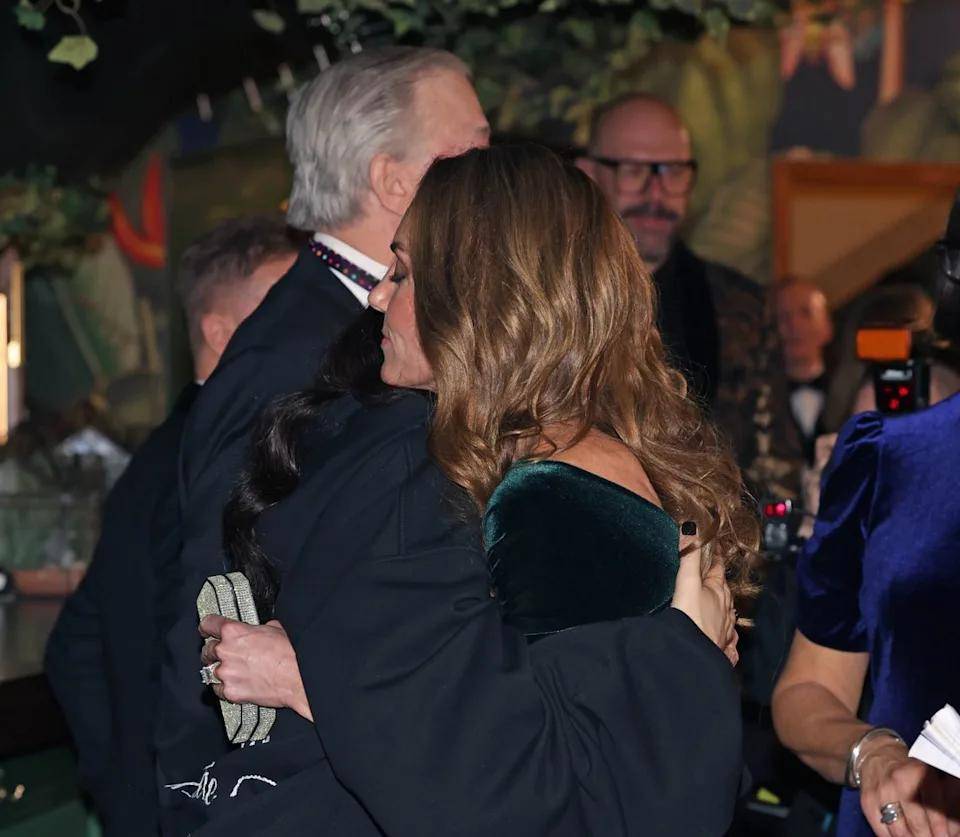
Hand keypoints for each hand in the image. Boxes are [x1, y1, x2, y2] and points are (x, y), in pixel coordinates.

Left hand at [198, 615, 312, 721]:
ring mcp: (226, 673)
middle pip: (207, 650)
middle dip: (216, 652)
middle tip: (229, 655)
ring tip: (237, 672)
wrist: (296, 678)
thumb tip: (258, 629)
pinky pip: (218, 689)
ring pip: (211, 671)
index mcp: (234, 632)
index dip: (208, 627)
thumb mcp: (274, 628)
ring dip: (221, 671)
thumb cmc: (289, 654)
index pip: (208, 624)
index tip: (207, 630)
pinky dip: (225, 688)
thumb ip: (258, 628)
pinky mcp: (230, 692)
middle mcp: (225, 651)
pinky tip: (238, 684)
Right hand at [671, 543, 735, 663]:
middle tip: (715, 578)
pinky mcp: (720, 652)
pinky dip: (728, 642)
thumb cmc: (691, 617)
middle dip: (721, 585)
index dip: (716, 558)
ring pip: (729, 619)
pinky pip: (728, 645)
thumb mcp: (687, 581)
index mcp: (718, 593)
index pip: (718, 570)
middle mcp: (725, 612)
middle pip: (725, 594)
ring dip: (726, 612)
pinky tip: (728, 645)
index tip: (715, 548)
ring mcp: (725, 633)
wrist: (692, 655)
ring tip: (722, 609)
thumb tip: (690, 527)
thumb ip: (688, 555)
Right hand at [858, 737, 959, 835]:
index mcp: (919, 773)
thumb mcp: (929, 777)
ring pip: (900, 831)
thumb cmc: (909, 770)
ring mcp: (881, 792)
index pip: (935, 810)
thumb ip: (945, 800)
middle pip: (917, 824)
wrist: (877, 755)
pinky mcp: (867, 801)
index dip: (942, 829)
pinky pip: (882, 831)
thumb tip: (952, 830)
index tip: (946, 836)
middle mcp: (898, 782)